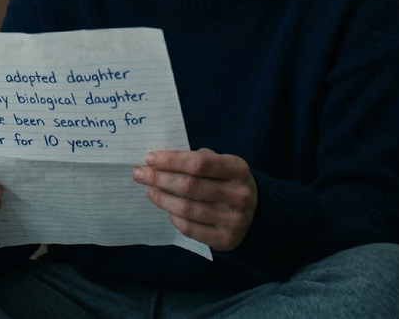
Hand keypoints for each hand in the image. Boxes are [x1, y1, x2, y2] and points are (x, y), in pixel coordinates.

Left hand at [132, 148, 257, 251]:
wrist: (259, 215)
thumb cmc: (229, 183)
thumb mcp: (223, 165)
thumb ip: (198, 159)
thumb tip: (159, 161)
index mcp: (238, 169)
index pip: (199, 163)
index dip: (171, 160)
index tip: (150, 158)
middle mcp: (238, 195)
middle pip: (189, 186)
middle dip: (159, 178)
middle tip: (139, 174)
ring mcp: (233, 219)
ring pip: (187, 209)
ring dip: (162, 198)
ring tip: (149, 190)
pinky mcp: (225, 239)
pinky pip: (190, 228)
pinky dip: (174, 218)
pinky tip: (168, 209)